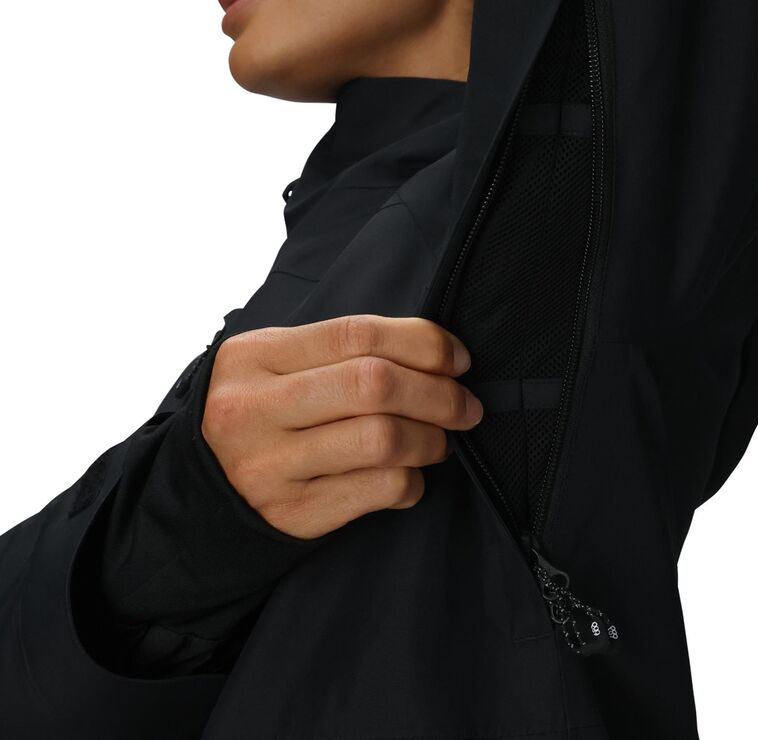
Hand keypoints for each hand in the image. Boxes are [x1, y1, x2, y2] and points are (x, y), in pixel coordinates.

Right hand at [200, 314, 481, 539]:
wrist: (201, 489)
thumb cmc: (259, 413)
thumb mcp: (275, 365)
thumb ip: (338, 351)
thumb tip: (434, 352)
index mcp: (255, 356)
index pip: (356, 334)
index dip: (423, 342)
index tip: (458, 359)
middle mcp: (254, 409)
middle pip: (373, 384)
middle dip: (439, 393)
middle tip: (465, 405)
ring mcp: (269, 465)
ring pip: (382, 439)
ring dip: (431, 439)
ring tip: (439, 440)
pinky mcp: (291, 513)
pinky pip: (378, 490)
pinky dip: (412, 481)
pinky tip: (411, 475)